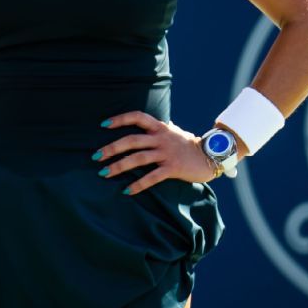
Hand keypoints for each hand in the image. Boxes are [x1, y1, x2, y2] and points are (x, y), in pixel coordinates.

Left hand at [93, 111, 217, 194]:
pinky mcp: (173, 168)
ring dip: (119, 166)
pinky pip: (152, 177)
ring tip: (104, 173)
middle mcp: (162, 138)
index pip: (137, 117)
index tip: (103, 125)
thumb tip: (149, 122)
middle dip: (112, 148)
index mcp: (160, 127)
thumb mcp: (174, 131)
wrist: (211, 156)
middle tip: (96, 156)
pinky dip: (138, 185)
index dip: (120, 119)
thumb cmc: (188, 144)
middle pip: (132, 140)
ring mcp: (167, 153)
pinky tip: (127, 191)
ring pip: (138, 158)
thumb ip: (160, 127)